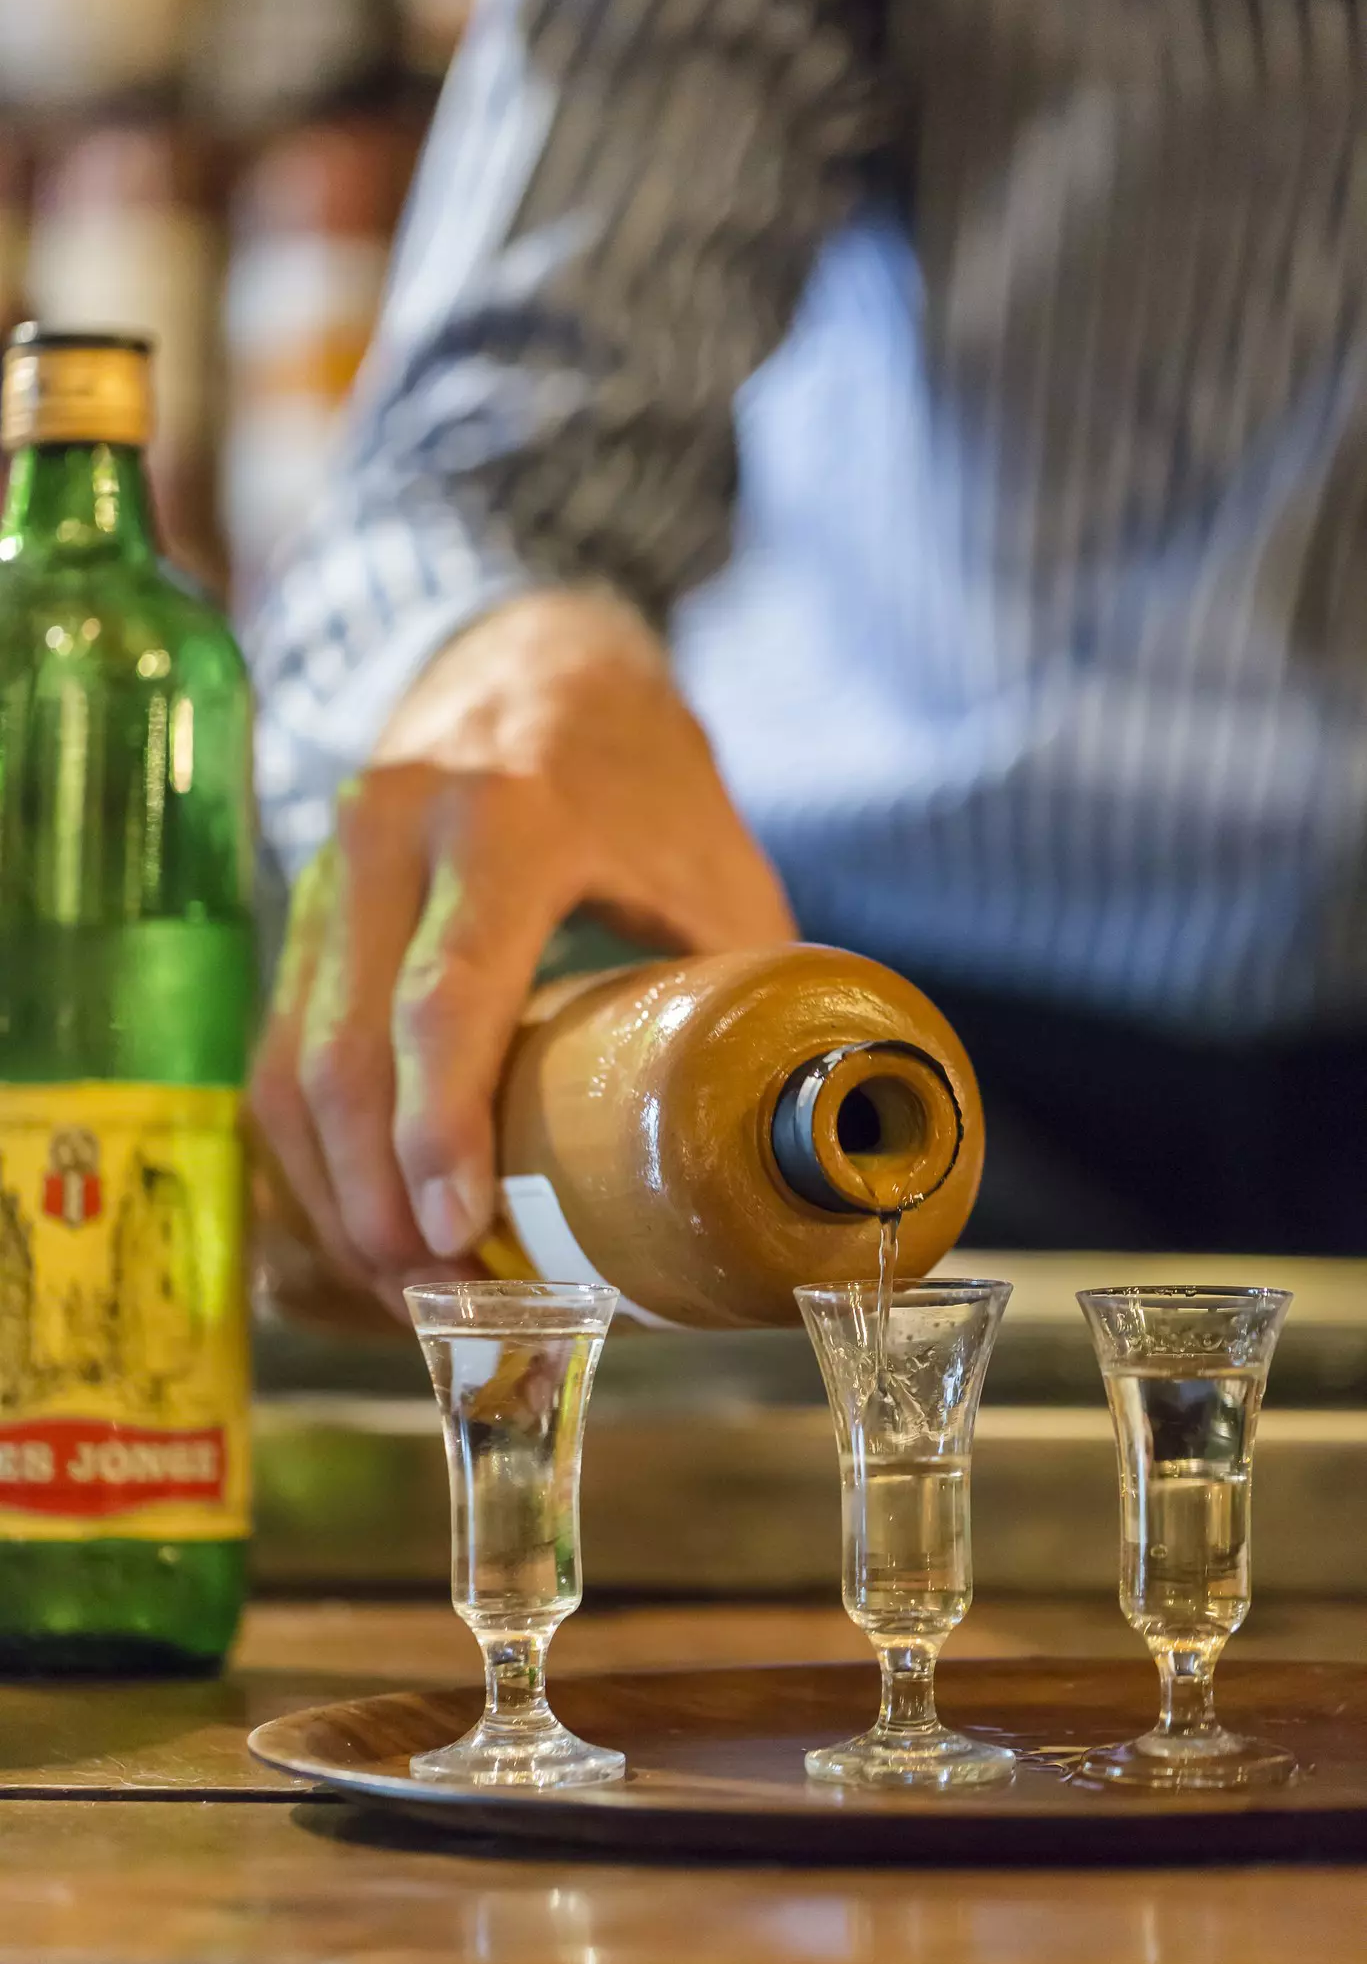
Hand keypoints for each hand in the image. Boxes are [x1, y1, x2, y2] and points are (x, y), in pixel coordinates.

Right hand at [251, 589, 795, 1311]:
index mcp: (506, 818)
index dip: (439, 1132)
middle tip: (434, 1302)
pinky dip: (312, 1152)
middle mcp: (391, 834)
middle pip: (341, 1049)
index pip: (444, 997)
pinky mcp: (303, 911)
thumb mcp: (714, 867)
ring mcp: (328, 868)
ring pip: (288, 1060)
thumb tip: (770, 1155)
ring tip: (400, 1290)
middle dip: (375, 1199)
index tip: (455, 1240)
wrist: (535, 662)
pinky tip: (360, 1221)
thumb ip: (735, 994)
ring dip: (333, 1194)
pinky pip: (279, 1049)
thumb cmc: (642, 778)